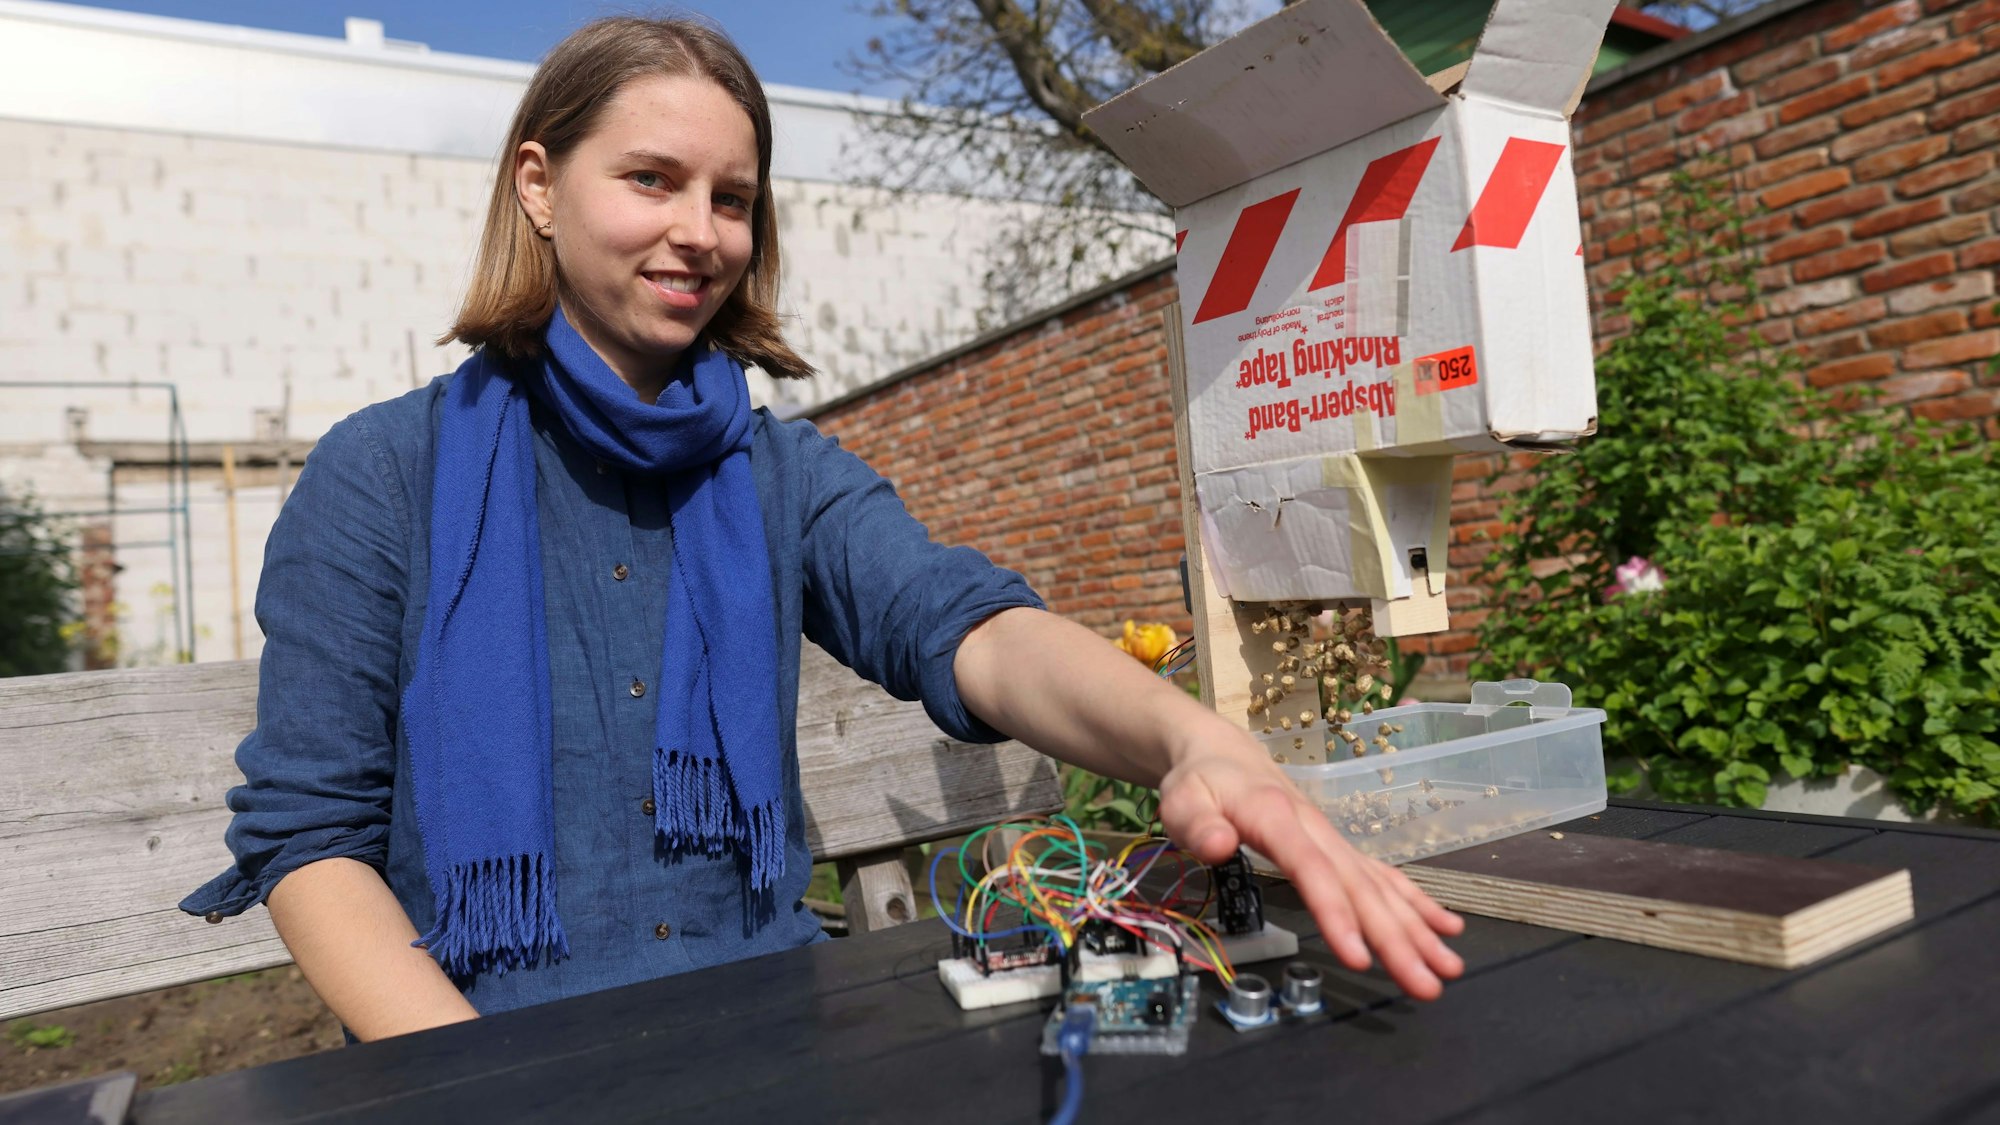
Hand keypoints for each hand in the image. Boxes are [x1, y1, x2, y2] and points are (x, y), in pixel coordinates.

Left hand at [1156, 727, 1465, 999]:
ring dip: (1417, 929)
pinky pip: (1383, 878)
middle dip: (1397, 938)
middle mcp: (1317, 831)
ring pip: (1381, 887)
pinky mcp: (1339, 851)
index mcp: (1278, 818)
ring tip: (1447, 967)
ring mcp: (1333, 841)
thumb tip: (1218, 845)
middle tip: (1427, 983)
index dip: (1337, 913)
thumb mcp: (1182, 800)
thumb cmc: (1201, 783)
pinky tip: (1444, 929)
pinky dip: (1415, 903)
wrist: (1223, 755)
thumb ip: (1197, 824)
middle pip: (1361, 888)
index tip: (1358, 957)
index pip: (1314, 870)